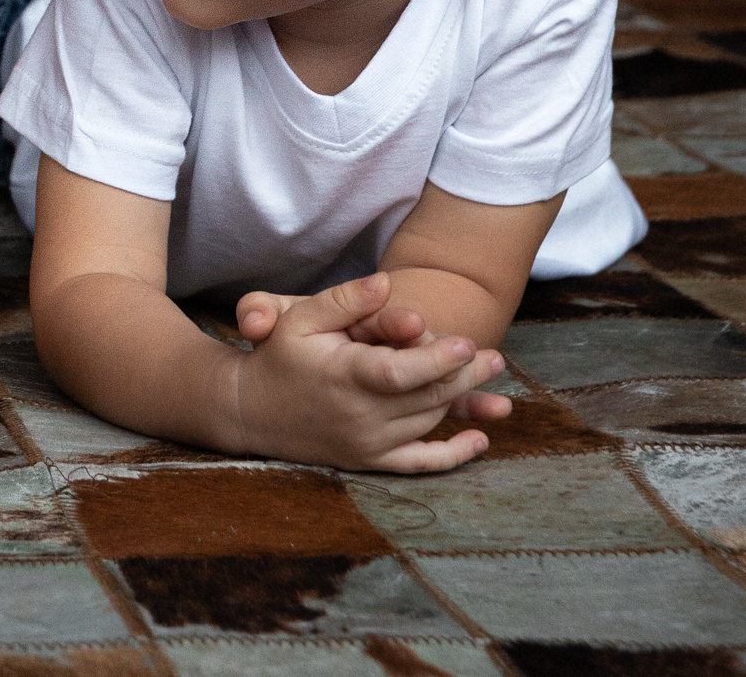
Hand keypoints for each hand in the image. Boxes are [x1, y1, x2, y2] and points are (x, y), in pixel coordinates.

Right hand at [227, 274, 508, 472]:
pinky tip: (479, 440)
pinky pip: (418, 463)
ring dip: (460, 399)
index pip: (400, 372)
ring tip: (487, 375)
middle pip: (425, 397)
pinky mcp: (368, 460)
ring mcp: (365, 442)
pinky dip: (452, 456)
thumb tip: (385, 283)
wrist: (250, 410)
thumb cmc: (278, 354)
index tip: (467, 343)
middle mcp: (357, 415)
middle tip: (495, 358)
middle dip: (465, 375)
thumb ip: (344, 300)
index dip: (438, 360)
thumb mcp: (300, 317)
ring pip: (427, 421)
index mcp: (342, 375)